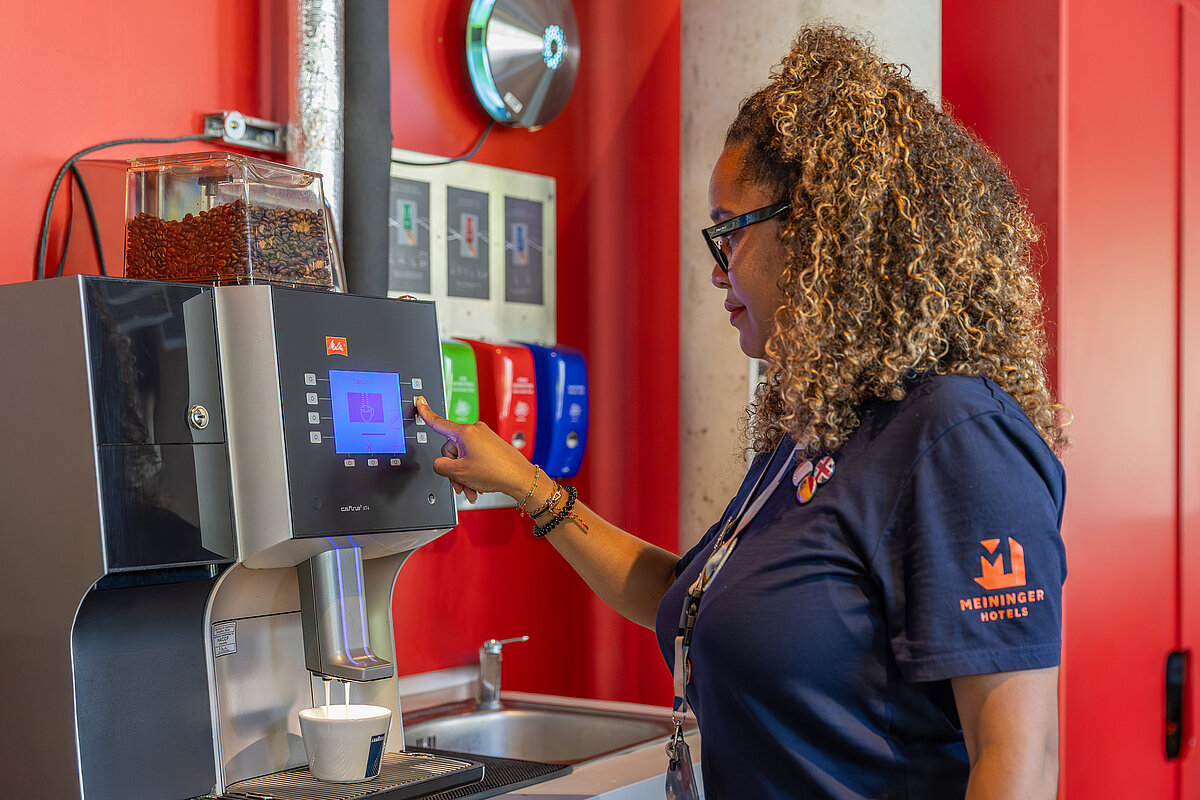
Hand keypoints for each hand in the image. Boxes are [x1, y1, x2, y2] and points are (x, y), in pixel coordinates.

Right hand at [414, 396, 536, 503]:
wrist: (519, 478)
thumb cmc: (496, 471)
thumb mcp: (459, 472)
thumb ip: (441, 466)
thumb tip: (440, 464)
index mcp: (465, 432)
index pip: (439, 422)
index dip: (426, 413)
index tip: (420, 402)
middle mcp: (475, 431)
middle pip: (451, 450)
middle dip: (454, 469)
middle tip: (461, 484)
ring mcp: (484, 438)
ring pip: (463, 457)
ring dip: (464, 475)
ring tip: (471, 489)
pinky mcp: (491, 445)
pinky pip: (474, 458)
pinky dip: (473, 472)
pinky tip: (478, 486)